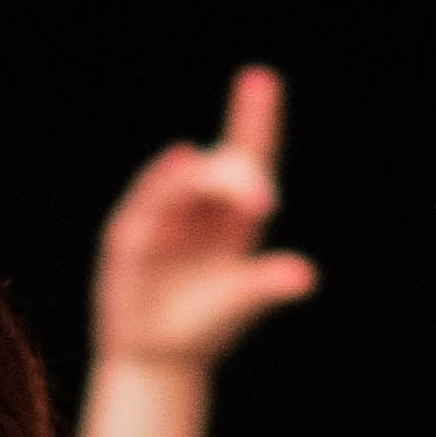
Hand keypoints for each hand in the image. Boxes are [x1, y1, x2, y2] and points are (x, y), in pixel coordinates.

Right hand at [91, 67, 318, 373]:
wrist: (156, 358)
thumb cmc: (206, 324)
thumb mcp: (240, 304)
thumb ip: (267, 286)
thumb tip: (305, 277)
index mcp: (235, 216)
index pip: (246, 158)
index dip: (254, 118)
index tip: (260, 78)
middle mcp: (199, 207)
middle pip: (220, 168)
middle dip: (238, 175)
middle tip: (261, 202)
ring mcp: (162, 218)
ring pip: (184, 180)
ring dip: (204, 177)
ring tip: (226, 189)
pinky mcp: (129, 237)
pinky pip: (148, 204)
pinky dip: (164, 184)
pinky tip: (181, 162)